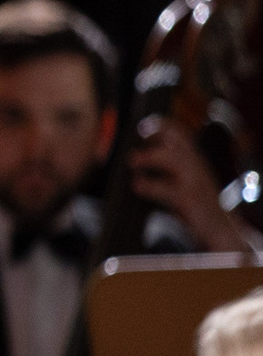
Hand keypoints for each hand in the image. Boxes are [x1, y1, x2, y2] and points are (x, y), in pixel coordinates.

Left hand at [131, 121, 254, 252]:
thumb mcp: (184, 183)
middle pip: (180, 143)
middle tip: (139, 133)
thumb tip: (136, 157)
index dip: (164, 126)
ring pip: (177, 161)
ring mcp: (196, 184)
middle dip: (159, 133)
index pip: (182, 136)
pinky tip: (137, 185)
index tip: (143, 124)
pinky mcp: (192, 202)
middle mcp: (198, 169)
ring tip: (133, 160)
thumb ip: (167, 170)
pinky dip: (152, 186)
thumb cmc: (198, 207)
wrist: (222, 231)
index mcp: (195, 163)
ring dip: (152, 157)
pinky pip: (172, 191)